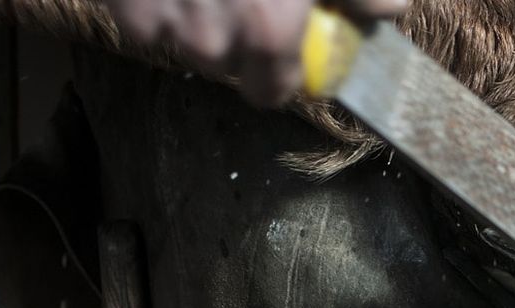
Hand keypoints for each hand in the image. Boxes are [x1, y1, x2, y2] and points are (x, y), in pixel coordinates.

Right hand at [106, 0, 408, 105]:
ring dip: (196, 16)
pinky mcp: (126, 6)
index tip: (281, 48)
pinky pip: (145, 19)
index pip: (270, 92)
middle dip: (236, 38)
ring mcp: (161, 20)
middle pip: (225, 65)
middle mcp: (210, 39)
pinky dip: (156, 0)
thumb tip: (388, 11)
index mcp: (268, 32)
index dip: (277, 73)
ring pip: (183, 40)